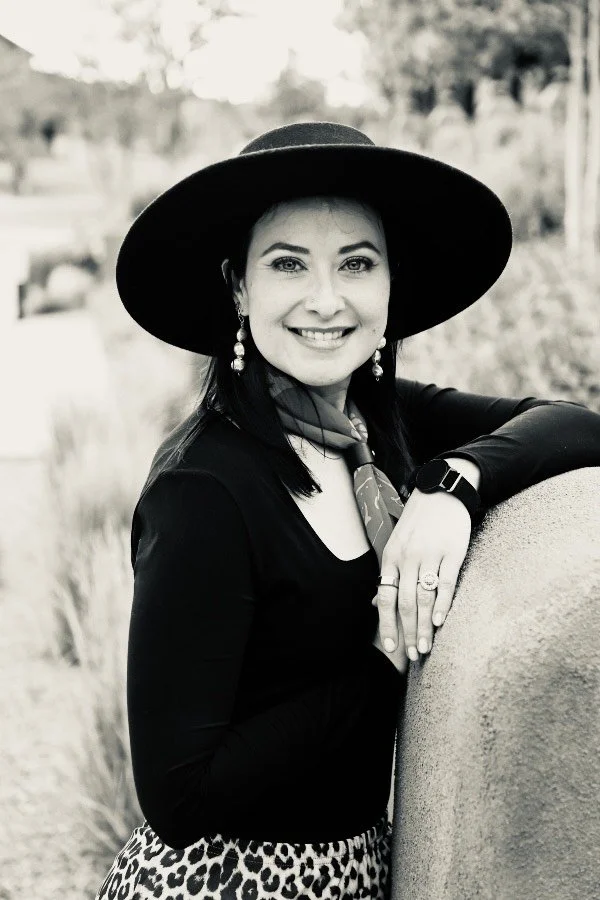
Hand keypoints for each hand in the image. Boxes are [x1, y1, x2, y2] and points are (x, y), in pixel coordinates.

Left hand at [371, 487, 471, 667]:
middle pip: (405, 603)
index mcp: (391, 557)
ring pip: (424, 597)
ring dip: (424, 626)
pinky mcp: (452, 552)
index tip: (390, 648)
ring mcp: (429, 555)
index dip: (387, 624)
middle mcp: (407, 557)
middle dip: (408, 632)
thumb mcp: (396, 544)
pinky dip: (442, 603)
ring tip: (426, 647)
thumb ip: (389, 574)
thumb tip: (377, 602)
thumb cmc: (418, 522)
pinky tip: (439, 622)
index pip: (386, 597)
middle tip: (413, 655)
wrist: (441, 492)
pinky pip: (446, 582)